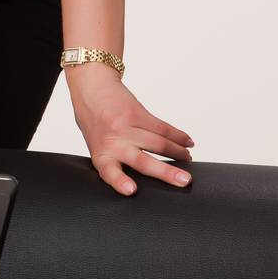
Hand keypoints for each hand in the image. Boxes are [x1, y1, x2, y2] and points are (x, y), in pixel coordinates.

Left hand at [65, 62, 193, 195]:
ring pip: (158, 143)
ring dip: (178, 152)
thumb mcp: (98, 146)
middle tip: (185, 180)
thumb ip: (117, 160)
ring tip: (188, 159)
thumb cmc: (94, 122)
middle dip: (166, 172)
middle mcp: (113, 142)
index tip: (131, 190)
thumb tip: (145, 177)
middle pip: (142, 160)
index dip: (120, 182)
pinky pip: (162, 127)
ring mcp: (125, 127)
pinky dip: (178, 136)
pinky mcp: (137, 113)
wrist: (90, 87)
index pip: (109, 172)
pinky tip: (187, 142)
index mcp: (101, 155)